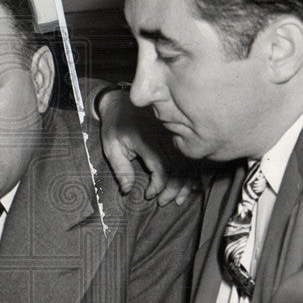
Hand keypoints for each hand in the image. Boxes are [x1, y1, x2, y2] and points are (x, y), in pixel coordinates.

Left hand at [97, 88, 195, 205]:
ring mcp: (173, 134)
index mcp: (147, 138)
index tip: (148, 194)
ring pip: (188, 162)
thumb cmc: (114, 125)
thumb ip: (120, 169)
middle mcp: (164, 136)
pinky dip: (192, 172)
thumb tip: (127, 190)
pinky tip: (190, 186)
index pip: (161, 167)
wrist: (120, 101)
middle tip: (163, 201)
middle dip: (173, 189)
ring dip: (185, 183)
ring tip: (176, 199)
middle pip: (179, 166)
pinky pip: (190, 156)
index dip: (157, 185)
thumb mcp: (111, 146)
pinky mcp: (177, 135)